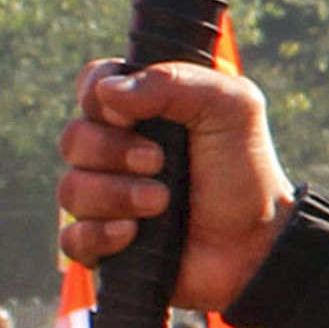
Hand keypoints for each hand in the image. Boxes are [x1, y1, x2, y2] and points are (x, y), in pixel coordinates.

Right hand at [56, 61, 298, 314]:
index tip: (128, 113)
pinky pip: (73, 239)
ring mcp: (108, 199)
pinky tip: (133, 235)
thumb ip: (175, 82)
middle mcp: (117, 151)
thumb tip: (107, 90)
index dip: (95, 94)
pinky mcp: (105, 245)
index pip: (93, 85)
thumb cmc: (245, 171)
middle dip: (112, 150)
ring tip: (161, 202)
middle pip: (74, 138)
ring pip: (70, 189)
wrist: (257, 244)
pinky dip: (100, 236)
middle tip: (159, 162)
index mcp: (144, 110)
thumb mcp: (231, 108)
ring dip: (115, 195)